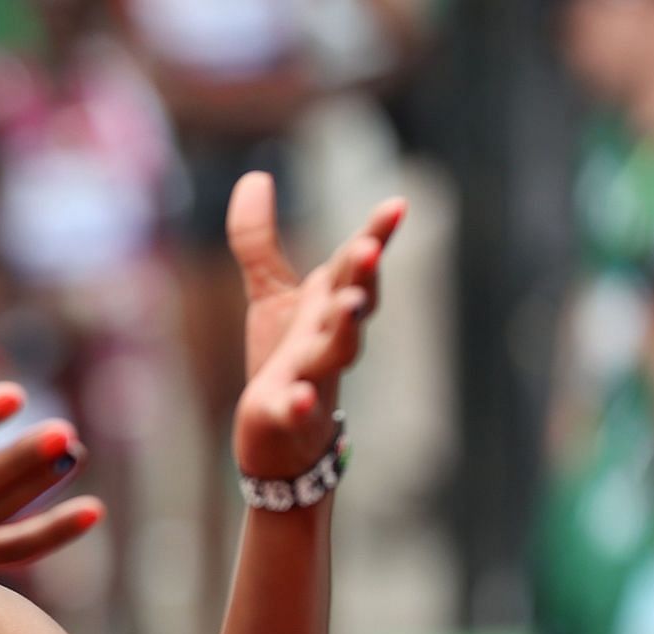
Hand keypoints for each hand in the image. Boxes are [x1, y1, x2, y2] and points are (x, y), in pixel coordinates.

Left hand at [227, 172, 405, 477]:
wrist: (281, 437)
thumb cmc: (286, 358)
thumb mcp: (271, 294)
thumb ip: (260, 240)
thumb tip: (256, 176)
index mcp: (329, 305)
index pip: (353, 267)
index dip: (375, 237)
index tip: (398, 205)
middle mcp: (329, 337)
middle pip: (353, 305)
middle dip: (362, 278)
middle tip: (368, 249)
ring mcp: (313, 376)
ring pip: (336, 353)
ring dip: (344, 330)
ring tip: (349, 308)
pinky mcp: (287, 414)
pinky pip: (298, 409)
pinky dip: (300, 403)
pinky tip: (299, 396)